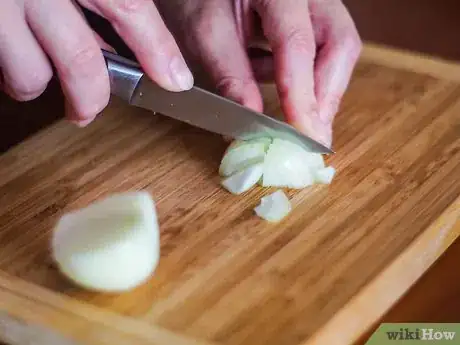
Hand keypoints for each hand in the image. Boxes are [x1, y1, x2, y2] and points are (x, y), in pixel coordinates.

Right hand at [0, 0, 193, 125]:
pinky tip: (11, 51)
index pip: (126, 7)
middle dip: (91, 97)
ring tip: (36, 71)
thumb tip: (117, 32)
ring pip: (28, 74)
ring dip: (37, 83)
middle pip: (80, 60)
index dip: (156, 49)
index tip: (176, 81)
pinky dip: (8, 68)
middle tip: (89, 110)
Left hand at [156, 0, 360, 147]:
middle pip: (338, 45)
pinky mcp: (309, 18)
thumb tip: (253, 120)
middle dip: (324, 96)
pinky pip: (319, 51)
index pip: (298, 44)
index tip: (304, 134)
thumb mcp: (205, 32)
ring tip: (291, 115)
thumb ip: (230, 74)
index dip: (302, 94)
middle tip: (311, 135)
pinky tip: (274, 84)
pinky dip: (300, 77)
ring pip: (334, 50)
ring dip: (314, 89)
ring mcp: (313, 3)